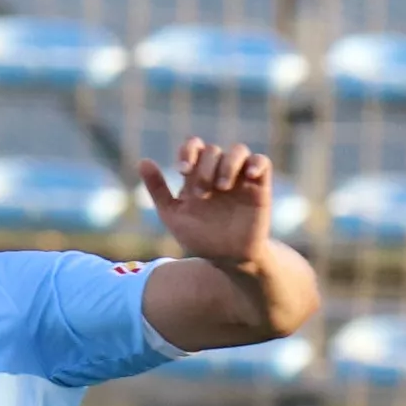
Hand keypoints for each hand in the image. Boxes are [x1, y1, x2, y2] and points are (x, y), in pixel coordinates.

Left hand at [138, 136, 274, 267]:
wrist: (228, 259)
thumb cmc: (200, 238)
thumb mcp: (173, 215)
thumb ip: (158, 189)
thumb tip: (142, 161)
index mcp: (198, 175)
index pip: (194, 146)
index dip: (188, 151)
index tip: (182, 170)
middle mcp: (219, 172)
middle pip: (212, 150)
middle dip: (204, 169)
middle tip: (201, 193)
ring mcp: (240, 178)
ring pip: (238, 150)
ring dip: (228, 164)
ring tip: (222, 186)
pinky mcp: (260, 187)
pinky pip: (262, 162)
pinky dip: (256, 164)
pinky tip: (248, 176)